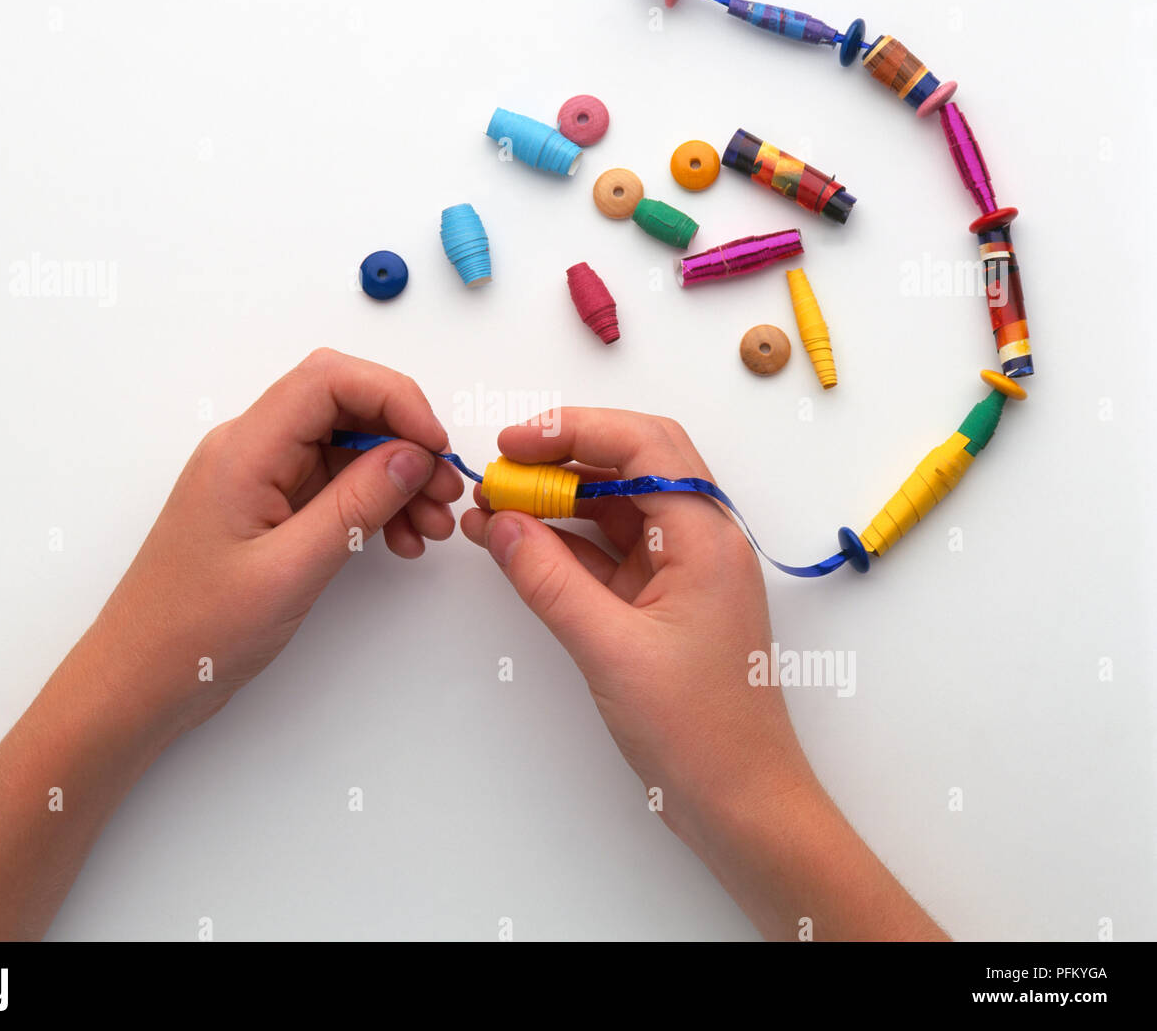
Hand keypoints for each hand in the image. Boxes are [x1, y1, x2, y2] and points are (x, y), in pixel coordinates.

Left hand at [82, 348, 462, 736]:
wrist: (138, 680)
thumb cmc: (194, 632)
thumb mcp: (289, 570)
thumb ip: (356, 506)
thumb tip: (413, 456)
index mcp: (243, 450)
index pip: (329, 381)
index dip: (394, 399)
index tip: (434, 446)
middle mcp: (249, 450)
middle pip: (343, 407)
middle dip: (403, 440)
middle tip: (443, 491)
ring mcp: (258, 477)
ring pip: (344, 447)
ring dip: (395, 478)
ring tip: (430, 526)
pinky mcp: (266, 507)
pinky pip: (332, 484)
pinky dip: (373, 504)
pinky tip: (398, 539)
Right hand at [461, 408, 945, 939]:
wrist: (742, 803)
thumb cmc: (697, 730)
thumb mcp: (610, 648)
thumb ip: (549, 579)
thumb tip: (501, 522)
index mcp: (706, 535)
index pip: (642, 446)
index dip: (573, 431)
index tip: (512, 444)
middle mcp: (699, 540)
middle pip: (631, 463)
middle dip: (563, 456)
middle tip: (501, 466)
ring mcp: (680, 571)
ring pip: (614, 508)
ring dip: (556, 500)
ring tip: (492, 506)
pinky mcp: (661, 603)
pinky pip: (607, 553)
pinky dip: (562, 545)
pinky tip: (515, 546)